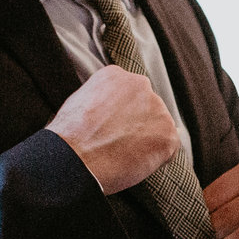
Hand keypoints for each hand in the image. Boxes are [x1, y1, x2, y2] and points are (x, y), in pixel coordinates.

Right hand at [48, 65, 177, 194]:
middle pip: (147, 108)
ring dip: (147, 142)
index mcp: (116, 75)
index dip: (122, 116)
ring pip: (159, 127)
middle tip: (118, 145)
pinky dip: (156, 159)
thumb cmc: (69, 137)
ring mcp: (157, 108)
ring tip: (123, 156)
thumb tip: (113, 111)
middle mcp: (140, 85)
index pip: (129, 94)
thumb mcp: (80, 102)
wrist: (74, 159)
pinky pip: (168, 148)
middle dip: (138, 126)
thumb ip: (103, 99)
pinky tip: (134, 163)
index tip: (111, 129)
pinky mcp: (167, 133)